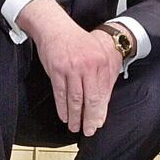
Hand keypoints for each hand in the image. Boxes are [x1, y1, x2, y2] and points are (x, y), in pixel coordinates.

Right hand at [19, 0, 119, 135]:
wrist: (55, 28)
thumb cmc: (77, 42)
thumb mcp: (96, 55)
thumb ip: (102, 77)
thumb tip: (103, 102)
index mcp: (101, 62)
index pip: (103, 92)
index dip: (101, 110)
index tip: (99, 122)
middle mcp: (87, 66)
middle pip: (91, 99)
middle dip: (90, 118)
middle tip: (89, 131)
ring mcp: (71, 69)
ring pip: (75, 99)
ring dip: (75, 117)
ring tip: (75, 127)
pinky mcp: (56, 71)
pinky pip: (60, 94)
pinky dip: (62, 108)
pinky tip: (65, 116)